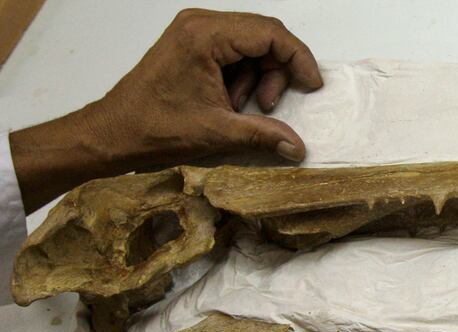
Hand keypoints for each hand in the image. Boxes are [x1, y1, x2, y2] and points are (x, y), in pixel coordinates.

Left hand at [10, 9, 322, 212]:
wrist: (112, 133)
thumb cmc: (156, 128)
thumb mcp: (218, 133)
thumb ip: (264, 134)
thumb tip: (299, 147)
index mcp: (206, 36)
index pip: (270, 32)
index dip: (298, 58)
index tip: (312, 85)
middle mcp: (200, 24)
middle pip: (262, 34)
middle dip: (277, 70)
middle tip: (270, 105)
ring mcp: (193, 32)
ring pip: (249, 44)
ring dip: (258, 76)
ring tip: (244, 108)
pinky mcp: (190, 45)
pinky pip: (232, 51)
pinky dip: (241, 76)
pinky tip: (231, 103)